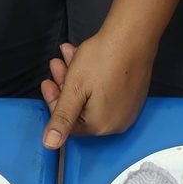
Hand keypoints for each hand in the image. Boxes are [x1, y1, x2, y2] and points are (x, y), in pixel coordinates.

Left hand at [41, 32, 154, 147]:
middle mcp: (117, 123)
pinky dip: (94, 79)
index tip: (48, 81)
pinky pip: (108, 93)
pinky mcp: (134, 96)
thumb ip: (61, 118)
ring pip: (93, 98)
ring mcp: (128, 110)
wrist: (134, 37)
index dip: (55, 102)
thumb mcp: (74, 89)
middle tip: (57, 65)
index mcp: (100, 126)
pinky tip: (86, 59)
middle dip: (65, 86)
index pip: (69, 123)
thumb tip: (50, 145)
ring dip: (76, 78)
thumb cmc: (103, 60)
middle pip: (81, 110)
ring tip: (70, 55)